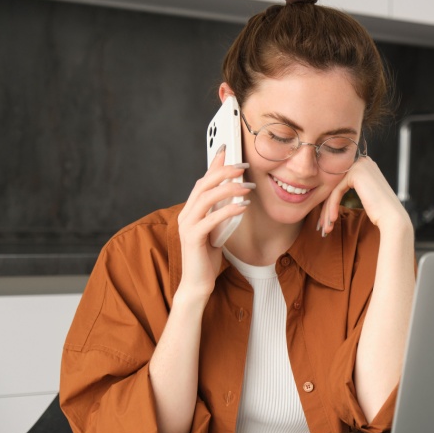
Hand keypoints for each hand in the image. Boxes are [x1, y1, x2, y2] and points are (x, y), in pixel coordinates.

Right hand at [176, 147, 253, 303]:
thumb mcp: (216, 228)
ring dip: (228, 189)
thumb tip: (235, 194)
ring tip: (247, 186)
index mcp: (191, 210)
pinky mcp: (193, 238)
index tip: (228, 150)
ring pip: (206, 198)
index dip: (214, 164)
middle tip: (243, 166)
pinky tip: (242, 206)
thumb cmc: (207, 256)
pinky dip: (228, 210)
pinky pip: (211, 219)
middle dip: (224, 172)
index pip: (202, 181)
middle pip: (203, 184)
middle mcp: (186, 214)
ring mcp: (187, 225)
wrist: (197, 283)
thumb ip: (220, 212)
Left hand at [318, 157, 411, 236]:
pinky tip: (332, 220)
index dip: (330, 203)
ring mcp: (360, 165)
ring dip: (327, 210)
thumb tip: (332, 194)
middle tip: (322, 226)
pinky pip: (336, 191)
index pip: (341, 183)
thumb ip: (356, 188)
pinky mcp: (355, 172)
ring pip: (334, 189)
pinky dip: (332, 207)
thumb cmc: (381, 212)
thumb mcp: (366, 196)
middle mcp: (363, 162)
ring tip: (325, 228)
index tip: (325, 221)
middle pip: (336, 186)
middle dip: (327, 207)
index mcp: (365, 166)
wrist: (392, 217)